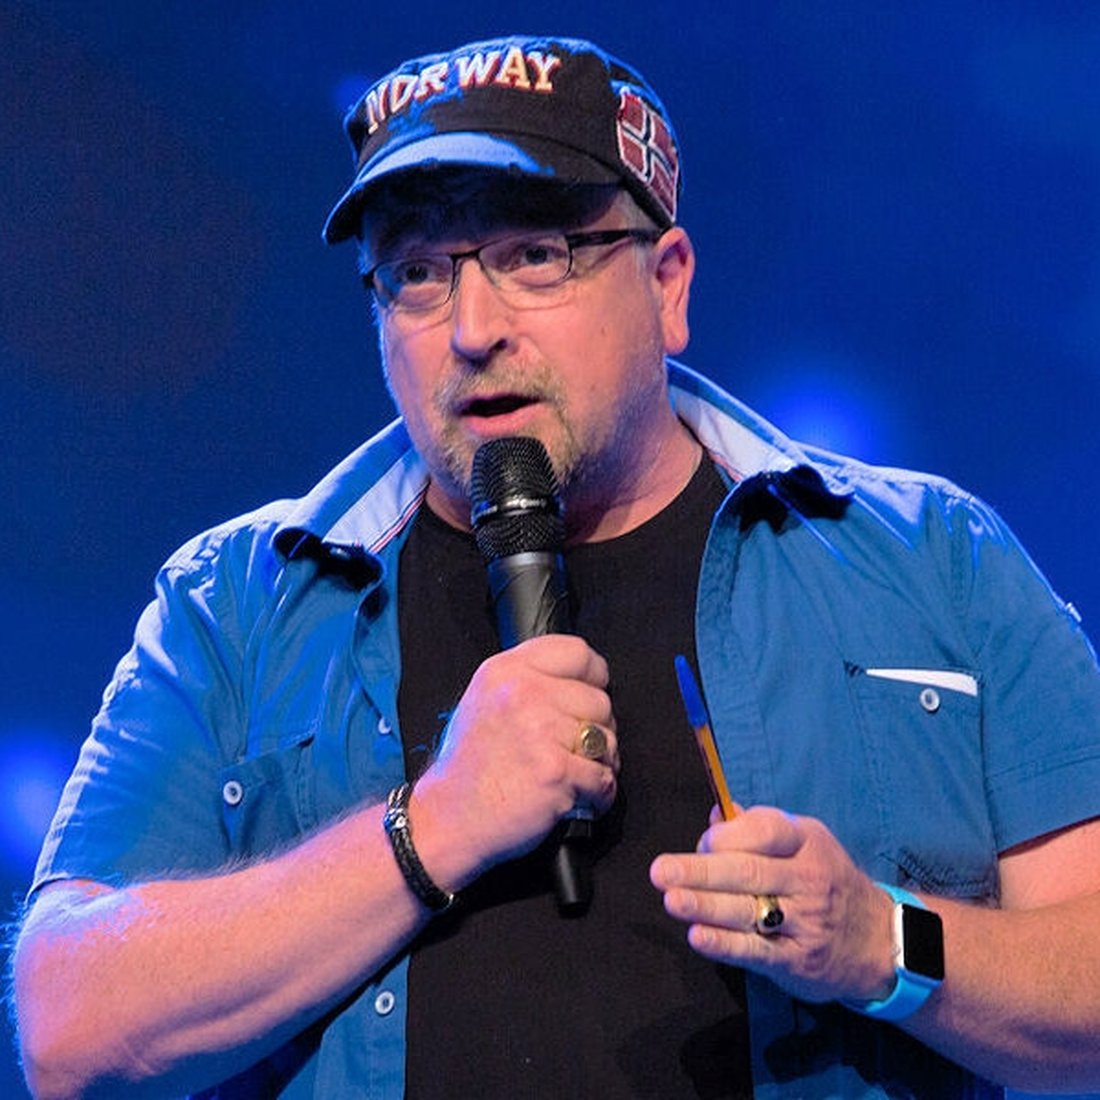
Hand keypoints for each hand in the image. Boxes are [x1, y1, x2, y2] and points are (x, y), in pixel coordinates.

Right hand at [411, 635, 618, 888]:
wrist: (448, 817)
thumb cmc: (470, 766)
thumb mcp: (485, 699)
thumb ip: (529, 681)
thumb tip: (581, 682)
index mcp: (507, 670)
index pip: (577, 652)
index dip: (593, 678)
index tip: (587, 697)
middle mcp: (524, 692)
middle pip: (600, 700)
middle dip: (597, 729)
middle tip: (574, 750)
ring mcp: (541, 730)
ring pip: (607, 740)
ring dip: (600, 764)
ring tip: (574, 775)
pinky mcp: (556, 770)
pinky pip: (605, 778)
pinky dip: (598, 795)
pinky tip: (578, 797)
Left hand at [649, 806, 895, 1003]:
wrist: (878, 939)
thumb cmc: (824, 879)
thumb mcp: (803, 843)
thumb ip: (758, 828)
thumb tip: (717, 812)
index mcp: (805, 840)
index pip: (766, 831)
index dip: (730, 835)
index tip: (704, 842)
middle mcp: (807, 878)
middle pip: (747, 872)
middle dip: (700, 871)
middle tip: (661, 871)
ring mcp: (805, 921)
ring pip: (747, 910)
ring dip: (705, 905)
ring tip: (671, 900)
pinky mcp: (797, 960)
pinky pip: (756, 951)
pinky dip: (724, 944)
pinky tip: (697, 936)